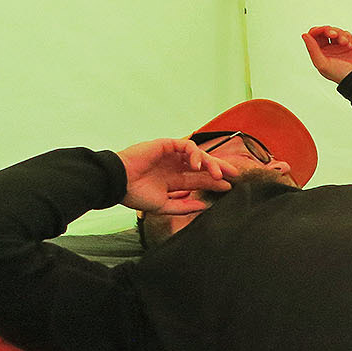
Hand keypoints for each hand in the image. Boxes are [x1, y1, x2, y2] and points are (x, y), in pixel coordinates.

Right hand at [116, 139, 235, 214]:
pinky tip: (198, 165)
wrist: (118, 183)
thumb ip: (183, 206)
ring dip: (210, 163)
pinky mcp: (166, 145)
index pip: (199, 179)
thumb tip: (204, 205)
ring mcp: (171, 155)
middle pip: (203, 166)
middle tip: (234, 175)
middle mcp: (175, 166)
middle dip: (219, 169)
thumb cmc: (135, 195)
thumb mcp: (163, 206)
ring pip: (198, 154)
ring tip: (217, 174)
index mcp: (174, 180)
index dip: (214, 182)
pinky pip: (186, 145)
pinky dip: (195, 153)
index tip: (228, 187)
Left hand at [303, 25, 351, 83]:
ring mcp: (338, 47)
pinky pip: (346, 34)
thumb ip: (312, 49)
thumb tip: (305, 35)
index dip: (317, 31)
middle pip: (324, 32)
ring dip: (340, 34)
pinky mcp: (349, 45)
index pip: (313, 36)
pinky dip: (347, 36)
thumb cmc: (341, 75)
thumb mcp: (323, 63)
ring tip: (344, 42)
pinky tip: (349, 44)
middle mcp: (328, 50)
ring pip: (336, 31)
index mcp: (319, 54)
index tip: (323, 31)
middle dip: (329, 30)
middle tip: (333, 34)